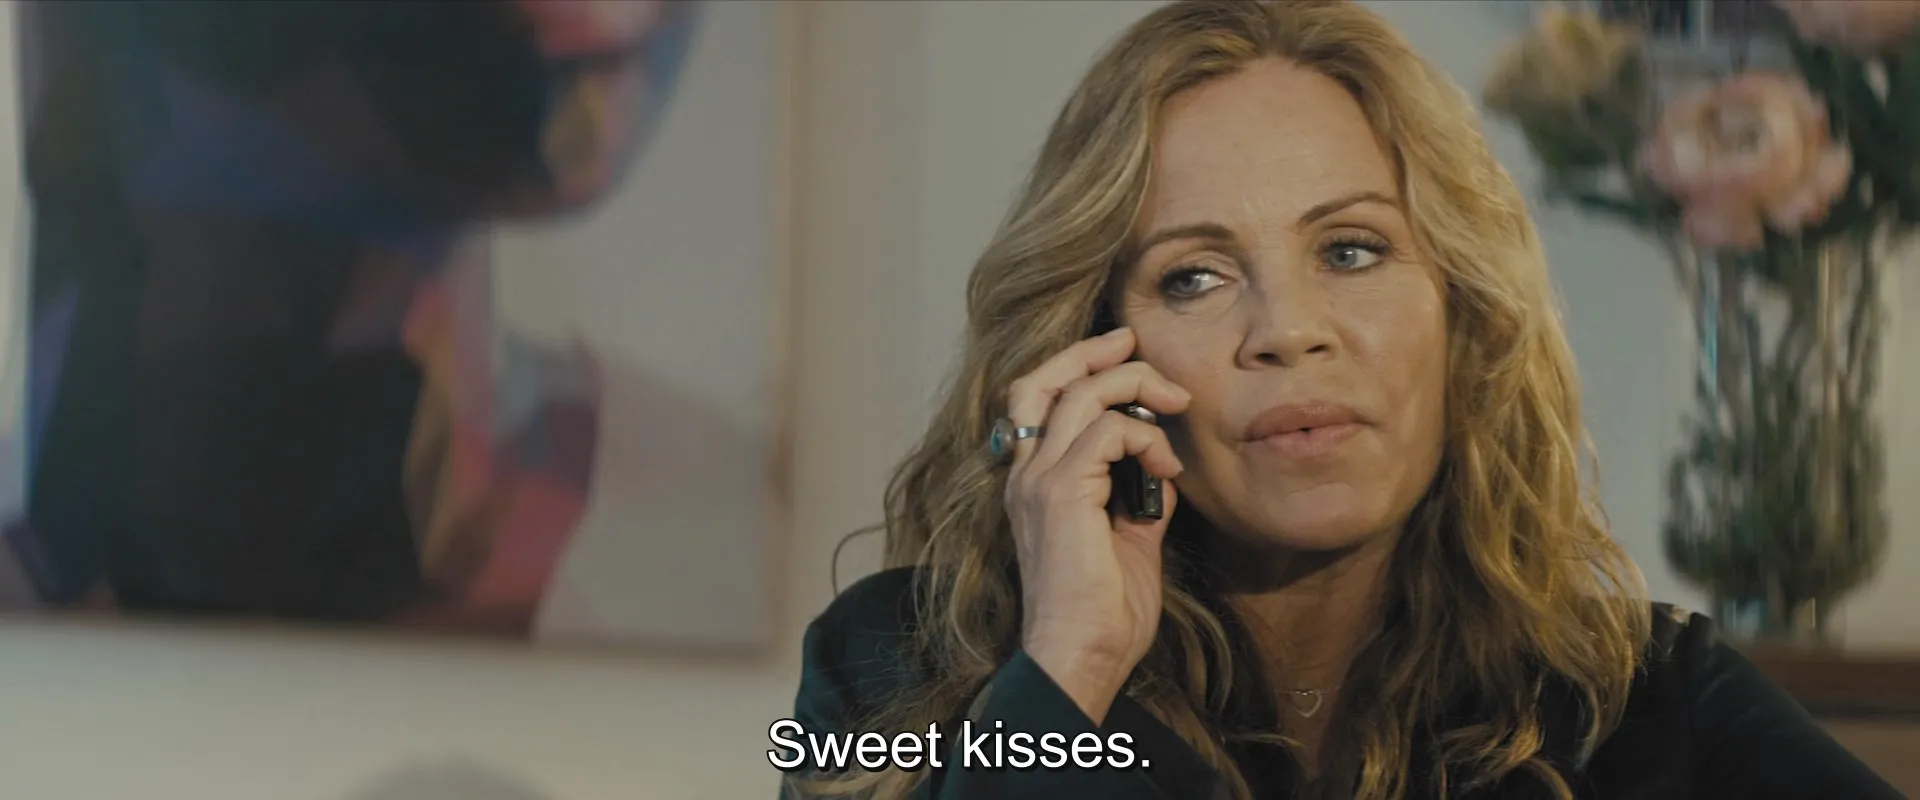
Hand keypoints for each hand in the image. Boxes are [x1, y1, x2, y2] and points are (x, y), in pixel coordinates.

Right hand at [1002, 326, 1189, 723]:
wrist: (1082, 654)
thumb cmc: (1104, 612)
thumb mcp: (1131, 538)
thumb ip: (1139, 494)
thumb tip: (1163, 468)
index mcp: (1033, 483)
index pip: (1038, 400)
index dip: (1078, 368)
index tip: (1126, 356)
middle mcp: (1025, 474)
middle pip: (1043, 379)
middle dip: (1092, 351)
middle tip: (1133, 343)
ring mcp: (1038, 481)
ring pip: (1080, 394)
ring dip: (1135, 386)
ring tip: (1174, 404)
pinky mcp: (1061, 493)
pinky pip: (1106, 432)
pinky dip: (1144, 436)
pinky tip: (1165, 467)